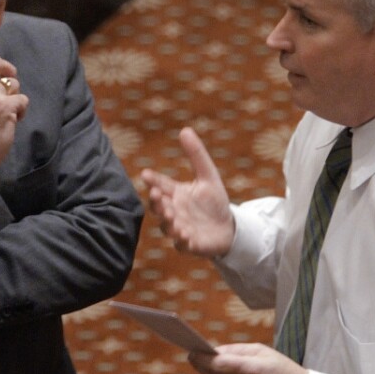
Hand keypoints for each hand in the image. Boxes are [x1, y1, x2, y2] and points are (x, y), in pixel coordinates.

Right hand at [140, 127, 233, 257]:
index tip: (146, 174)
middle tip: (156, 195)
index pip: (160, 185)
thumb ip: (196, 155)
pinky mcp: (190, 244)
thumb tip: (185, 130)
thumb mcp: (208, 175)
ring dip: (166, 221)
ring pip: (167, 226)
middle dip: (156, 202)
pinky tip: (185, 234)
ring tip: (170, 214)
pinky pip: (182, 244)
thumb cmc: (214, 202)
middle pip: (158, 206)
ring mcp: (179, 228)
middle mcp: (174, 211)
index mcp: (175, 194)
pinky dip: (182, 240)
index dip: (153, 181)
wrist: (228, 228)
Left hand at [188, 343, 307, 373]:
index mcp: (251, 370)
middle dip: (203, 366)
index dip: (201, 358)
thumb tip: (213, 351)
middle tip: (196, 356)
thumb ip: (235, 350)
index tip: (191, 351)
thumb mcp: (261, 351)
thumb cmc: (281, 369)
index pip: (217, 364)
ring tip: (211, 367)